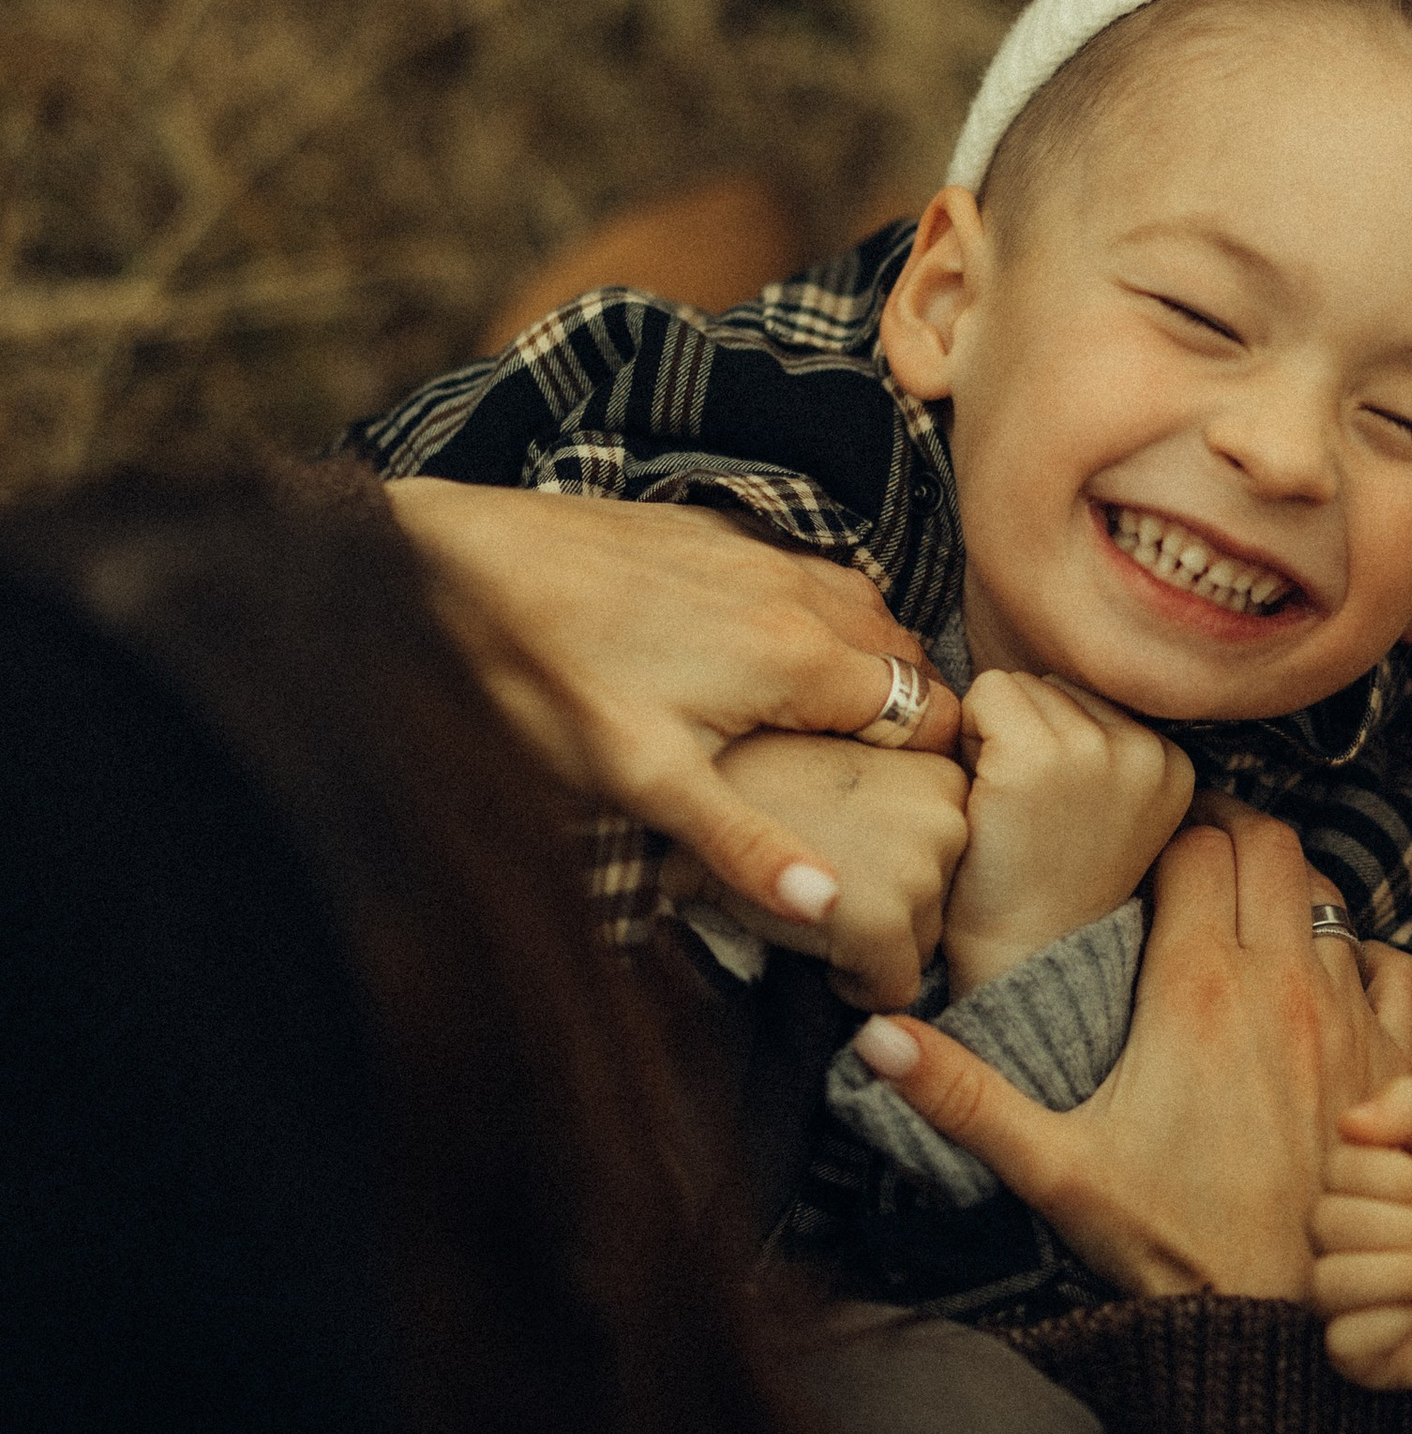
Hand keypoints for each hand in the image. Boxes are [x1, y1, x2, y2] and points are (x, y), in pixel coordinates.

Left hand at [386, 478, 960, 921]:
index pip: (929, 713)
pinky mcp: (719, 528)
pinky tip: (772, 656)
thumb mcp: (643, 782)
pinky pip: (809, 572)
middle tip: (872, 779)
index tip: (905, 807)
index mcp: (801, 658)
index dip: (929, 765)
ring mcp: (761, 550)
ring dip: (867, 662)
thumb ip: (746, 845)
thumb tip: (833, 906)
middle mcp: (800, 592)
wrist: (460, 558)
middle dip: (910, 715)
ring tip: (831, 725)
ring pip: (862, 608)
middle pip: (906, 658)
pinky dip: (820, 616)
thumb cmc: (547, 678)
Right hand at [663, 733, 970, 1004]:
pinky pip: (892, 989)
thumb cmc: (759, 782)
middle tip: (825, 880)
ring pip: (922, 945)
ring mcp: (920, 870)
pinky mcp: (884, 924)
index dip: (898, 865)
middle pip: (942, 902)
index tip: (846, 852)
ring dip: (875, 942)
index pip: (953, 856)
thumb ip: (900, 800)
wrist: (688, 799)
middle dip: (891, 907)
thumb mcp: (851, 766)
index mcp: (943, 773)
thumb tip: (918, 853)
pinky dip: (856, 986)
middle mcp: (948, 816)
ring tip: (815, 903)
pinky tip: (816, 949)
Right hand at [843, 803, 1411, 1297]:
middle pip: (1271, 843)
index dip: (1169, 835)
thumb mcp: (1051, 1166)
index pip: (1195, 844)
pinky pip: (1401, 966)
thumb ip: (962, 1095)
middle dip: (1231, 835)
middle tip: (1195, 861)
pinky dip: (1367, 958)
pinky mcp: (1394, 1064)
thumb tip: (870, 1035)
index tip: (1146, 856)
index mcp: (1197, 987)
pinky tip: (1331, 981)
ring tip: (1250, 920)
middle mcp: (1283, 984)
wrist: (1273, 1320)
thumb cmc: (1163, 1241)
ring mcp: (1349, 1020)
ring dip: (1292, 895)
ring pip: (1334, 897)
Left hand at [941, 673, 1195, 994]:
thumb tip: (1049, 678)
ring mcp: (1092, 751)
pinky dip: (968, 735)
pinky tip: (984, 795)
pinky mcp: (1035, 756)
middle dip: (1025, 731)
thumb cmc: (1048, 880)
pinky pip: (984, 693)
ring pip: (1019, 685)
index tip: (1054, 809)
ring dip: (994, 732)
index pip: (1089, 699)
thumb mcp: (1112, 807)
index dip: (1053, 743)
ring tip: (1006, 804)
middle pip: (1054, 685)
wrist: (1022, 954)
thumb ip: (1103, 744)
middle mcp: (1144, 751)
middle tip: (1023, 808)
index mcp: (1171, 763)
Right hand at [1310, 1080, 1411, 1391]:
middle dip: (1404, 1224)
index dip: (1395, 1177)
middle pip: (1326, 1223)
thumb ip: (1408, 1104)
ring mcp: (1352, 1301)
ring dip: (1400, 1271)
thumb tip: (1348, 1122)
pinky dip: (1391, 1321)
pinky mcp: (1368, 1357)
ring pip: (1327, 1282)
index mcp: (1358, 1185)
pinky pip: (1342, 1340)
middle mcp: (1344, 1241)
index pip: (1337, 1170)